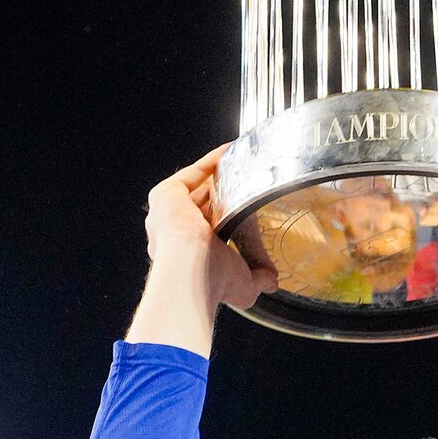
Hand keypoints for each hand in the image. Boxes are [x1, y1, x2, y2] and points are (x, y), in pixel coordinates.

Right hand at [142, 149, 272, 309]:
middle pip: (200, 206)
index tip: (241, 212)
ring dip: (216, 175)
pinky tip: (229, 152)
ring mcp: (167, 213)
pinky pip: (191, 173)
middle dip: (220, 194)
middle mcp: (172, 234)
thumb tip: (271, 281)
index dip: (224, 220)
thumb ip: (257, 280)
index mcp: (186, 255)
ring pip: (195, 188)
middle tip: (244, 184)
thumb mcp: (243, 286)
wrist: (191, 273)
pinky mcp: (166, 195)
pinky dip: (210, 162)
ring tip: (240, 163)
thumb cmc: (210, 282)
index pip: (206, 231)